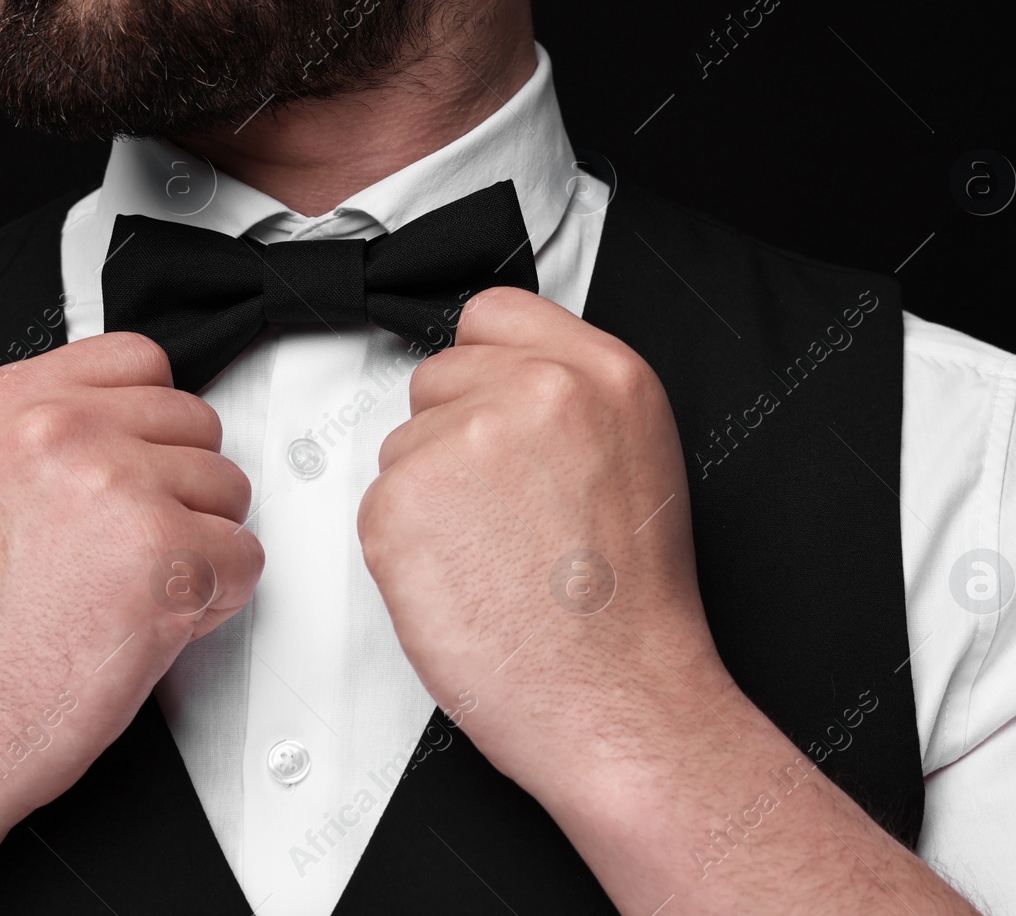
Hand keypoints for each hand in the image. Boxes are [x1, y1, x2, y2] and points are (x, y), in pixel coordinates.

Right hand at [0, 331, 263, 818]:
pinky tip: (155, 619)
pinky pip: (246, 556)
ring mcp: (118, 487)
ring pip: (228, 487)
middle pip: (195, 422)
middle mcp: (61, 431)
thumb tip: (122, 421)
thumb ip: (42, 436)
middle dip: (180, 488)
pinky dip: (218, 599)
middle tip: (129, 548)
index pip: (139, 359)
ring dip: (201, 542)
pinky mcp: (168, 553)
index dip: (153, 424)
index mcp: (6, 405)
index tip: (139, 465)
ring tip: (132, 588)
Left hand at [358, 287, 716, 795]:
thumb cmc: (629, 609)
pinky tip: (461, 581)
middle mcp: (533, 393)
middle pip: (437, 377)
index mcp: (602, 375)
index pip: (491, 315)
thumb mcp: (638, 459)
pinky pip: (377, 503)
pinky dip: (403, 547)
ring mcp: (462, 443)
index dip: (484, 371)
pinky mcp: (400, 502)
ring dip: (429, 496)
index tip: (493, 414)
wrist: (617, 699)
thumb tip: (501, 380)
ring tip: (493, 555)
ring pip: (403, 444)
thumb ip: (570, 398)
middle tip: (503, 512)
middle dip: (454, 437)